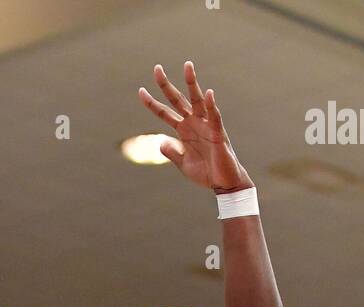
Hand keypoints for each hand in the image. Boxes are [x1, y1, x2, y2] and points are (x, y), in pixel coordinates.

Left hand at [139, 61, 251, 192]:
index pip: (164, 113)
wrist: (223, 184)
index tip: (140, 91)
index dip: (152, 103)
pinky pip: (214, 116)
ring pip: (197, 100)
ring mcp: (205, 125)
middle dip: (166, 85)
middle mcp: (193, 123)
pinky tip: (208, 93)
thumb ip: (172, 153)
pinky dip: (212, 105)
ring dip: (192, 83)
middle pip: (177, 100)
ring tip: (187, 66)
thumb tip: (160, 142)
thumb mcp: (183, 164)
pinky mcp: (218, 133)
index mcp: (183, 130)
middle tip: (156, 68)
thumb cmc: (205, 173)